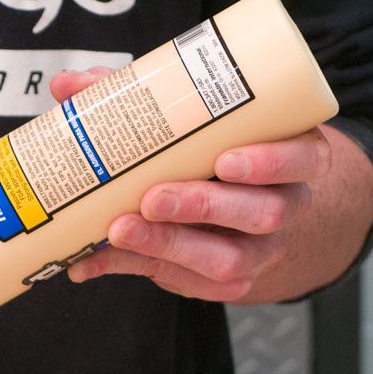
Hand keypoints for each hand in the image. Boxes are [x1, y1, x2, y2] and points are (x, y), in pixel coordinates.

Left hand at [49, 69, 331, 301]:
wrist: (257, 223)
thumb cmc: (221, 157)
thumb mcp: (203, 128)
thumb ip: (141, 103)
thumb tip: (69, 88)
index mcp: (295, 157)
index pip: (303, 158)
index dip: (271, 162)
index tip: (226, 161)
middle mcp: (284, 208)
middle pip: (259, 213)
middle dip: (202, 206)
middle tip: (153, 197)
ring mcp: (258, 253)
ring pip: (225, 259)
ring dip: (168, 244)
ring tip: (123, 230)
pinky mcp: (226, 286)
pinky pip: (186, 284)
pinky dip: (136, 267)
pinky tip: (97, 260)